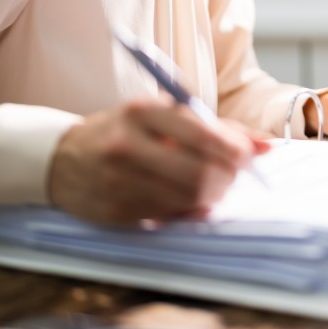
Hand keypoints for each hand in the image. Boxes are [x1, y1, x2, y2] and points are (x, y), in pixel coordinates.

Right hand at [48, 98, 269, 225]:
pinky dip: (188, 210)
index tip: (251, 155)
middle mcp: (127, 145)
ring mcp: (118, 181)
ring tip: (213, 185)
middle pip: (199, 172)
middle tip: (234, 175)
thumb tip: (265, 145)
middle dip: (228, 177)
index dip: (235, 148)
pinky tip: (187, 199)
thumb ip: (215, 126)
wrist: (62, 159)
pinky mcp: (116, 212)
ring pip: (188, 198)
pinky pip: (169, 216)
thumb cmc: (124, 131)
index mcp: (142, 111)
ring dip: (212, 195)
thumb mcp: (161, 115)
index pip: (201, 133)